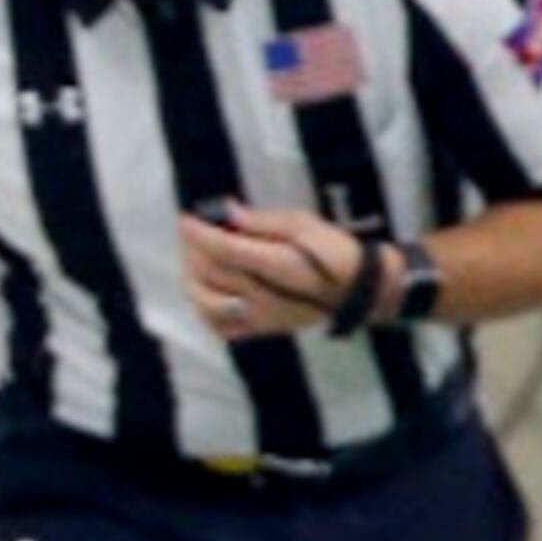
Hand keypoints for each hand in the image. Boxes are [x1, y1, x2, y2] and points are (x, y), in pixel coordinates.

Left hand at [182, 199, 364, 339]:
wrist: (356, 290)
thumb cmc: (331, 250)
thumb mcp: (304, 223)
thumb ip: (262, 220)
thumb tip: (228, 211)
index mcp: (278, 265)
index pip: (225, 250)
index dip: (199, 234)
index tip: (185, 219)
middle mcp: (264, 296)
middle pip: (211, 273)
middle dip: (193, 249)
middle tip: (191, 232)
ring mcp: (260, 317)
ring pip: (207, 302)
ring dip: (192, 277)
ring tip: (195, 258)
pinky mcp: (260, 329)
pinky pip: (220, 327)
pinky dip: (203, 309)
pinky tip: (205, 289)